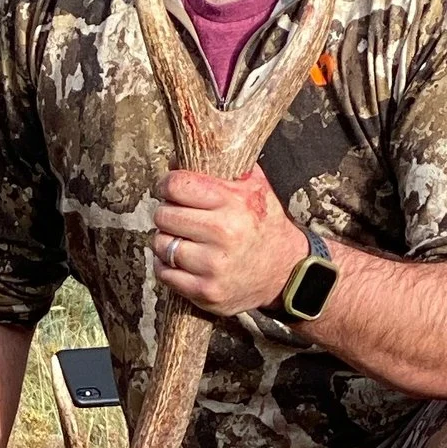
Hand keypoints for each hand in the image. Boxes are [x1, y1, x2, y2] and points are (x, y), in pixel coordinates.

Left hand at [149, 167, 309, 318]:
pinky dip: (167, 266)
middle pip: (164, 214)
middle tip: (180, 217)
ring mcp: (213, 265)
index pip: (178, 185)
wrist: (286, 273)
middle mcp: (224, 233)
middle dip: (168, 212)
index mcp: (234, 202)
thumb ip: (224, 166)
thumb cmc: (264, 225)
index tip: (171, 190)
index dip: (169, 185)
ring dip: (166, 240)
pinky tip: (182, 261)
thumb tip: (176, 156)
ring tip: (182, 239)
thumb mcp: (255, 187)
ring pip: (161, 244)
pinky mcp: (206, 291)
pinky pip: (164, 273)